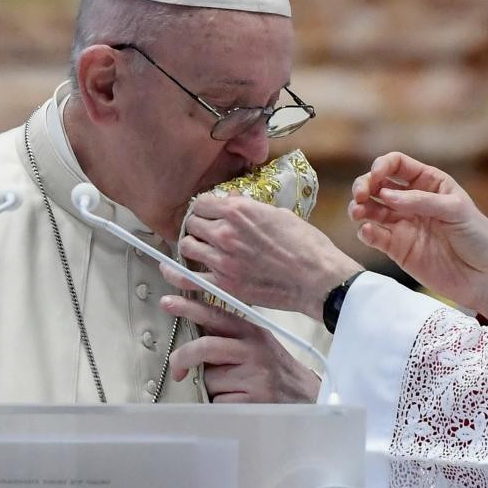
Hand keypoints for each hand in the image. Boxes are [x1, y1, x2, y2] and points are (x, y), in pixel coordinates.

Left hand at [162, 295, 320, 402]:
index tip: (168, 302)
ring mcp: (255, 376)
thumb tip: (194, 335)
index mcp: (252, 332)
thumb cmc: (276, 371)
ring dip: (212, 388)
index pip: (216, 315)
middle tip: (177, 370)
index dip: (190, 308)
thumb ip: (230, 338)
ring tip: (233, 389)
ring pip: (210, 379)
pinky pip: (219, 402)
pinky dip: (221, 405)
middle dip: (183, 358)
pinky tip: (240, 402)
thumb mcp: (259, 345)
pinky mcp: (254, 401)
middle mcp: (254, 350)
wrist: (307, 397)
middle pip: (205, 347)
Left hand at [166, 195, 362, 319]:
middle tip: (204, 232)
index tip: (208, 214)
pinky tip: (170, 270)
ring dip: (191, 246)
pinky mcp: (224, 285)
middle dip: (197, 226)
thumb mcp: (280, 214)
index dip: (205, 208)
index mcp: (239, 211)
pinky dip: (176, 274)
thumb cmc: (306, 246)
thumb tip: (235, 203)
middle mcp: (225, 233)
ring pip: (187, 247)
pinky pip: (189, 278)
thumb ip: (252, 209)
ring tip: (199, 249)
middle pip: (192, 224)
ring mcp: (222, 260)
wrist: (318, 279)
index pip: (202, 203)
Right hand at [349, 151, 487, 320]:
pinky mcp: (396, 248)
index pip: (397, 165)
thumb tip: (386, 195)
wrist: (484, 277)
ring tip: (357, 213)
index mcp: (428, 183)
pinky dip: (365, 231)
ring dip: (358, 207)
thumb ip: (421, 201)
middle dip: (364, 185)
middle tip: (360, 195)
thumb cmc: (478, 237)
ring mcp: (402, 224)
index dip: (382, 166)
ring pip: (370, 209)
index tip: (376, 177)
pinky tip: (367, 231)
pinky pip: (374, 235)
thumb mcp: (456, 210)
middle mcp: (411, 200)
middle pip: (377, 185)